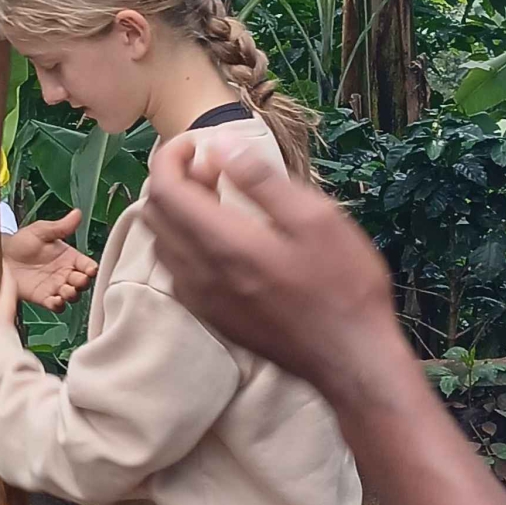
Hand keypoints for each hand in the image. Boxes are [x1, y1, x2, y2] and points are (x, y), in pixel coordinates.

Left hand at [2, 210, 98, 311]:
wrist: (0, 256)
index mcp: (69, 257)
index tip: (91, 269)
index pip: (86, 264)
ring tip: (67, 291)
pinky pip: (56, 306)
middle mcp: (65, 273)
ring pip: (72, 296)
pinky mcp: (43, 298)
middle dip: (83, 283)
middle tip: (78, 280)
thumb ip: (61, 226)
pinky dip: (58, 305)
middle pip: (82, 282)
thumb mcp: (41, 230)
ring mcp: (55, 287)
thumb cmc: (21, 242)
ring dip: (72, 295)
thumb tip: (77, 214)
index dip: (91, 268)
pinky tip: (56, 300)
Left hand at [142, 139, 410, 410]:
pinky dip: (184, 240)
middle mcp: (197, 274)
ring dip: (177, 210)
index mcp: (222, 245)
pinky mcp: (209, 317)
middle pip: (154, 212)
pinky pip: (175, 268)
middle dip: (174, 178)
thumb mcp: (316, 219)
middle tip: (216, 168)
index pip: (164, 188)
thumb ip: (262, 180)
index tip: (199, 142)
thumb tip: (219, 146)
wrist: (351, 362)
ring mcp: (200, 300)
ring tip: (220, 198)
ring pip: (161, 241)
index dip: (170, 155)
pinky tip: (223, 237)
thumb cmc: (344, 287)